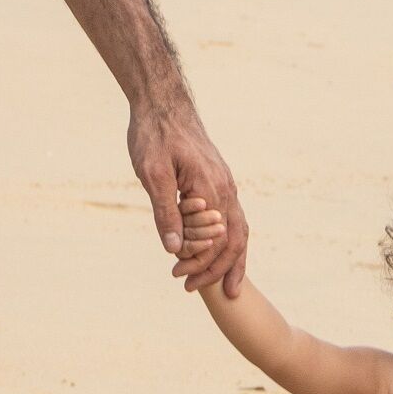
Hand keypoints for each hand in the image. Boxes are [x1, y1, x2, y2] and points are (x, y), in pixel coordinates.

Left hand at [131, 93, 246, 292]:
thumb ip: (165, 212)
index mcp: (211, 189)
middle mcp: (226, 189)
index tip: (177, 276)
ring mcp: (226, 184)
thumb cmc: (155, 136)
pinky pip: (233, 217)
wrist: (164, 104)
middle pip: (234, 240)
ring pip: (239, 229)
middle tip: (193, 289)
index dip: (198, 263)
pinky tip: (218, 249)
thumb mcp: (153, 174)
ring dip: (230, 258)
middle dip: (218, 269)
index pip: (214, 241)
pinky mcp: (220, 180)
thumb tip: (174, 249)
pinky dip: (229, 240)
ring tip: (224, 284)